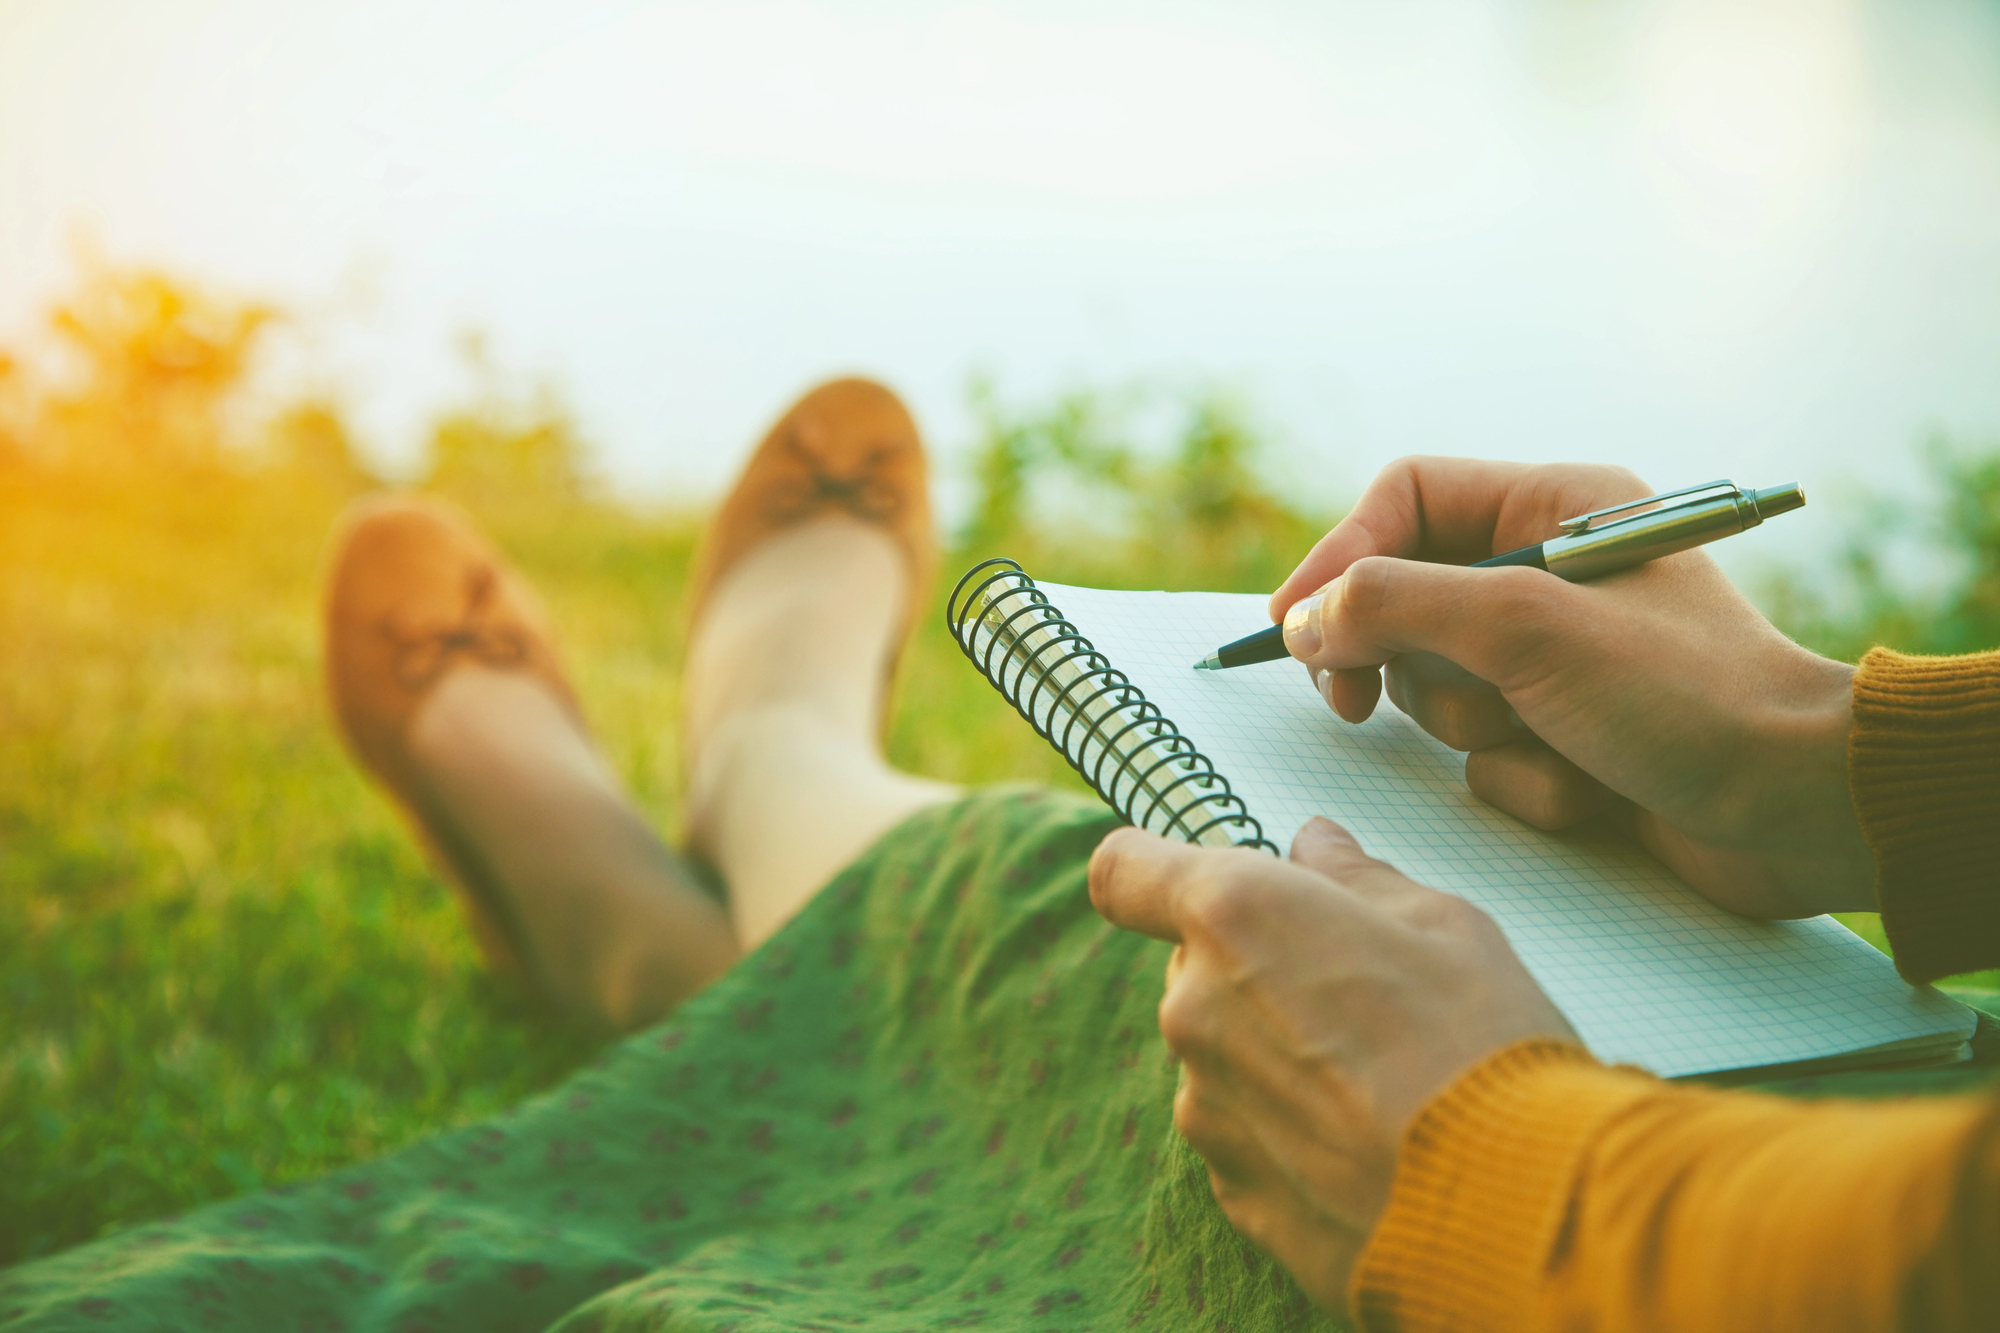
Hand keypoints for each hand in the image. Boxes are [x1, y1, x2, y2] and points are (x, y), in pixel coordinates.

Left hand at [1089, 816, 1574, 1312]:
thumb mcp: (1443, 924)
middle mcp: (1193, 1008)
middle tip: (1354, 991)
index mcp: (1234, 916)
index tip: (1196, 881)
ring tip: (1379, 1082)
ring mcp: (1205, 1107)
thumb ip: (1358, 880)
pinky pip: (1247, 1137)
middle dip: (1254, 969)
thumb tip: (1317, 849)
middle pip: (1193, 967)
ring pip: (1221, 1057)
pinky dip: (1292, 1135)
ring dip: (1276, 1057)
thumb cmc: (1482, 1047)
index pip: (1125, 871)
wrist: (1510, 1211)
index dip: (1153, 872)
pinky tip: (1369, 1144)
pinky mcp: (1233, 1191)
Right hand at [1268, 457, 1873, 918]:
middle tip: (1362, 706)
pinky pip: (1484, 755)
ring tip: (1551, 743)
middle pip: (1404, 602)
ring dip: (1479, 731)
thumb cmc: (1686, 695)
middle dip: (1408, 667)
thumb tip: (1305, 622)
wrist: (1799, 808)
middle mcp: (1549, 575)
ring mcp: (1557, 661)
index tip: (1289, 629)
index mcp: (1554, 508)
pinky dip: (1523, 781)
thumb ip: (1398, 607)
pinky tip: (1590, 790)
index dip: (1337, 558)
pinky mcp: (1565, 735)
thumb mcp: (1526, 629)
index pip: (1404, 499)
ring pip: (1439, 690)